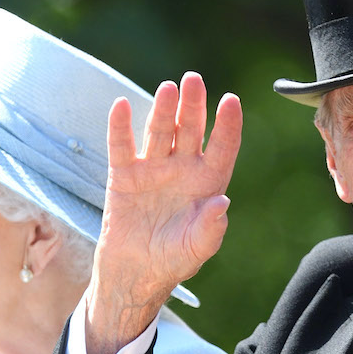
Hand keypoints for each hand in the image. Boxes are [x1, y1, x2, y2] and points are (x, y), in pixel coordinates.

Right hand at [85, 71, 241, 353]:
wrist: (135, 273)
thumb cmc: (173, 260)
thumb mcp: (197, 248)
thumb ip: (211, 227)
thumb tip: (223, 204)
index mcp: (207, 184)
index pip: (222, 148)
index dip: (227, 126)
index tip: (231, 101)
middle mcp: (182, 170)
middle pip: (190, 131)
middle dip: (193, 106)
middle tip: (194, 80)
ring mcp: (153, 170)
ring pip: (160, 132)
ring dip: (163, 110)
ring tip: (168, 89)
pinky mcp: (124, 176)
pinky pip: (122, 146)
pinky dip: (121, 127)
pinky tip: (122, 107)